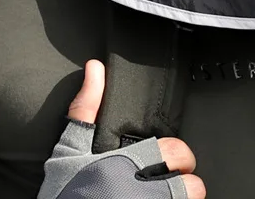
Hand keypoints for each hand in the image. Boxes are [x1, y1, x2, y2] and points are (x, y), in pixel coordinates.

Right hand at [38, 59, 205, 198]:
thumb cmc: (63, 195)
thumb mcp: (70, 150)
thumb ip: (86, 109)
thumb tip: (95, 69)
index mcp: (128, 165)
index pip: (176, 152)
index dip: (177, 155)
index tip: (168, 158)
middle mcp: (142, 193)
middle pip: (191, 185)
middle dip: (185, 182)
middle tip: (172, 181)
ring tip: (168, 197)